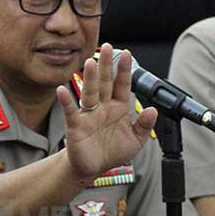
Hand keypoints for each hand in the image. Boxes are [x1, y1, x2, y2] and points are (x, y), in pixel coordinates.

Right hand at [57, 44, 156, 184]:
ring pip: (90, 92)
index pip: (122, 85)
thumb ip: (144, 125)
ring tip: (91, 63)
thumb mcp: (136, 140)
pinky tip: (62, 90)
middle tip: (108, 47)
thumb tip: (153, 110)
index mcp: (119, 107)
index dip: (124, 71)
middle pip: (105, 82)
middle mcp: (103, 107)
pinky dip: (66, 101)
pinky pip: (70, 111)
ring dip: (90, 78)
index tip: (127, 54)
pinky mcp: (75, 125)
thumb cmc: (113, 151)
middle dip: (107, 65)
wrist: (93, 168)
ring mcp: (89, 114)